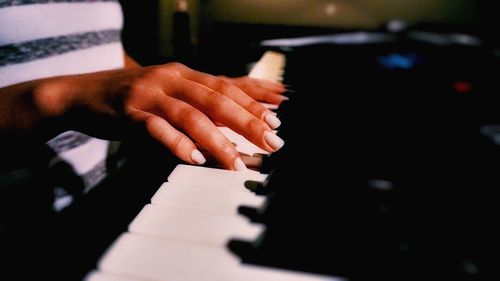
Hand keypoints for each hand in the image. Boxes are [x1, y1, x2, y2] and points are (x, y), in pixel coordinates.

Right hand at [24, 63, 284, 169]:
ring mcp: (150, 94)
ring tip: (235, 162)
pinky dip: (176, 143)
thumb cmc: (135, 96)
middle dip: (247, 120)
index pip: (227, 83)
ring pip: (191, 115)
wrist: (84, 93)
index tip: (281, 111)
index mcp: (185, 73)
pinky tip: (193, 158)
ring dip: (217, 140)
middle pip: (216, 99)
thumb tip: (240, 114)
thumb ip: (202, 100)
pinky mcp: (129, 112)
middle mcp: (171, 79)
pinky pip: (156, 129)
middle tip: (272, 139)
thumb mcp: (172, 91)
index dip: (255, 97)